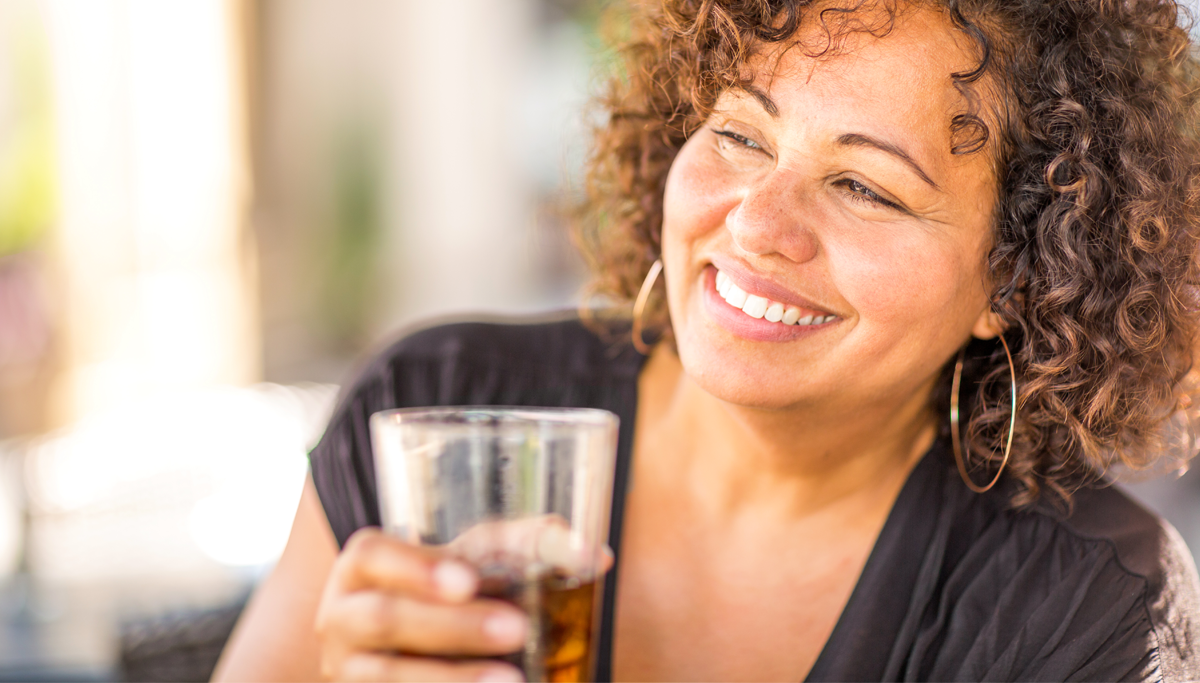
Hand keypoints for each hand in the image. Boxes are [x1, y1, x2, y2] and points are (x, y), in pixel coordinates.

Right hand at [314, 528, 527, 681]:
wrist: (404, 648)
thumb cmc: (442, 593)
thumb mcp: (472, 561)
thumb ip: (526, 548)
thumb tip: (592, 556)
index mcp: (363, 567)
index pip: (374, 556)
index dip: (417, 568)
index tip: (469, 580)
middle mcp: (341, 617)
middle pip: (386, 618)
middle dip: (453, 626)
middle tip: (517, 628)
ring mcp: (346, 669)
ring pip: (387, 676)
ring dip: (452, 679)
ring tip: (513, 679)